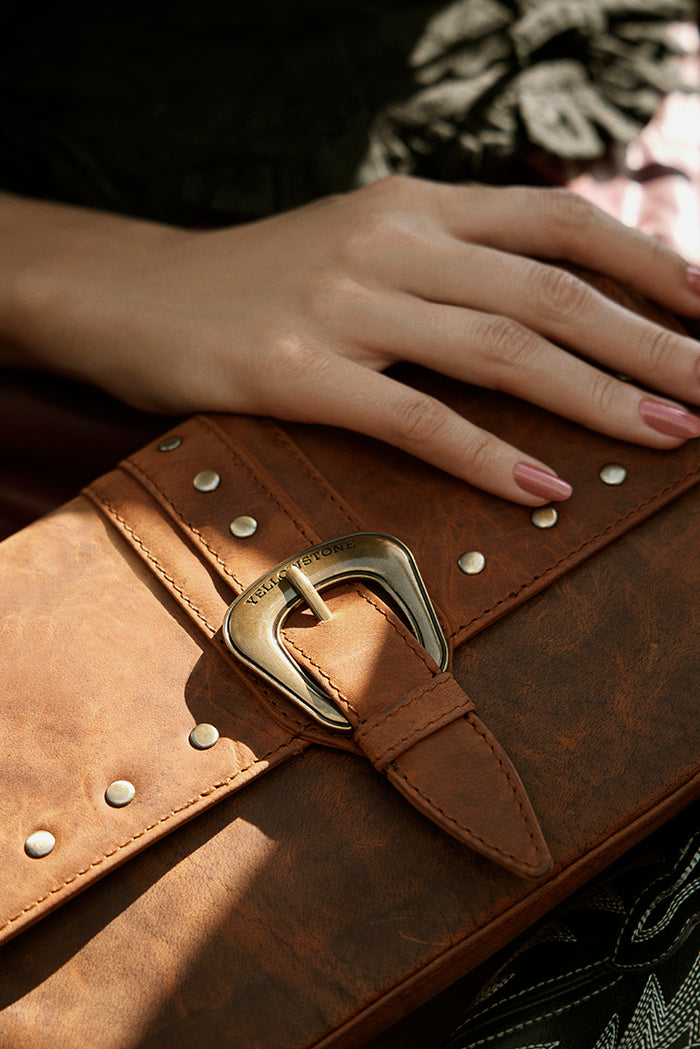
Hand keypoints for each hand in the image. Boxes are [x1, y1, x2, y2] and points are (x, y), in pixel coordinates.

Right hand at [7, 178, 699, 503]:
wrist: (134, 294)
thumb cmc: (257, 281)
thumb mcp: (357, 240)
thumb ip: (442, 258)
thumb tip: (537, 301)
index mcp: (412, 203)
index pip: (557, 222)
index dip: (644, 263)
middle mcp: (389, 239)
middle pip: (552, 290)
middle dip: (650, 343)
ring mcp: (343, 301)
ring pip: (501, 348)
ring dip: (597, 397)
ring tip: (670, 436)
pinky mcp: (296, 368)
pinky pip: (413, 415)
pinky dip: (487, 456)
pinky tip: (545, 490)